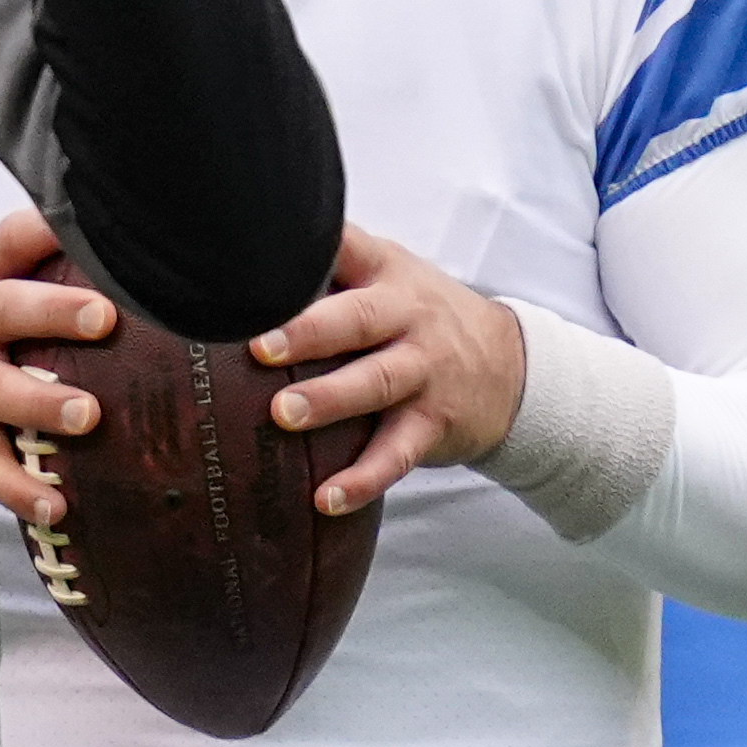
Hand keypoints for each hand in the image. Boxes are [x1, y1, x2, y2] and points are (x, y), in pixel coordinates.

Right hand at [0, 207, 116, 525]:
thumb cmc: (57, 317)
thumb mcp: (78, 282)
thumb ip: (119, 268)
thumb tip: (229, 254)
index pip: (20, 238)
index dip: (55, 233)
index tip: (109, 241)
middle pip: (3, 307)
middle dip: (50, 312)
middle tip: (105, 320)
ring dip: (34, 403)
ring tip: (86, 417)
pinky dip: (15, 486)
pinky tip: (57, 507)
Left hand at [252, 222, 525, 515]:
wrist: (512, 366)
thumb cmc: (418, 314)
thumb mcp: (385, 273)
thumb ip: (328, 264)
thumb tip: (234, 260)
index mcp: (384, 272)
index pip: (346, 249)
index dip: (308, 252)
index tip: (256, 265)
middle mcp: (407, 317)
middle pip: (359, 321)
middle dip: (309, 332)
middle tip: (259, 347)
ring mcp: (424, 371)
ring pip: (376, 384)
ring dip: (329, 400)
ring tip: (283, 415)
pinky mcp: (434, 423)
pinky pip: (396, 453)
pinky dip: (362, 479)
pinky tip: (325, 498)